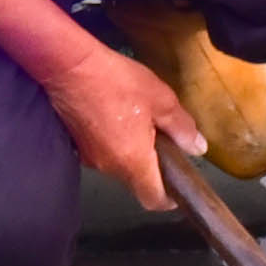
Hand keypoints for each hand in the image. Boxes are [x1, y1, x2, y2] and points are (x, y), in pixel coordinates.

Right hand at [43, 35, 204, 209]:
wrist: (68, 65)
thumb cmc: (115, 81)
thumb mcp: (160, 99)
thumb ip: (181, 127)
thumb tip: (197, 147)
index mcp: (133, 161)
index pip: (153, 200)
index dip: (168, 199)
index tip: (178, 186)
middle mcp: (110, 167)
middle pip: (136, 182)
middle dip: (152, 168)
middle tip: (163, 142)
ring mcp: (90, 157)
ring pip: (119, 166)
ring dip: (132, 153)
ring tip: (139, 122)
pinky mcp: (77, 144)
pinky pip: (102, 153)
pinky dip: (114, 143)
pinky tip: (117, 116)